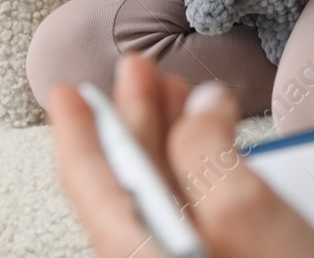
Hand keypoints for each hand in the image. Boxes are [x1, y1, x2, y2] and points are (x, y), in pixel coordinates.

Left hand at [48, 52, 313, 257]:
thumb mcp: (247, 210)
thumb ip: (208, 150)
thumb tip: (199, 106)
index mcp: (141, 251)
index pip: (92, 181)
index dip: (79, 129)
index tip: (66, 93)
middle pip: (124, 185)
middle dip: (130, 121)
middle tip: (136, 72)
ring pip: (157, 195)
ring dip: (165, 138)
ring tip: (175, 97)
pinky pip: (187, 210)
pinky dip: (195, 167)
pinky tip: (212, 148)